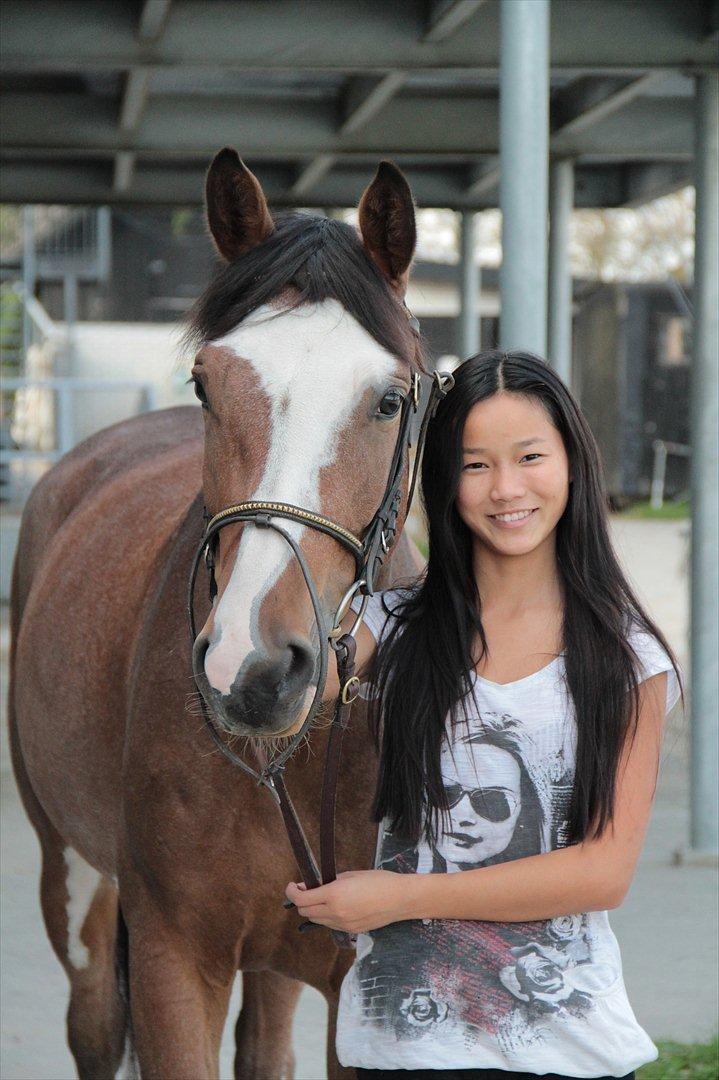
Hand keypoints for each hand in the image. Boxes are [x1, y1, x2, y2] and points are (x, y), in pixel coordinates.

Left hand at [284, 869, 412, 933]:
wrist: (400, 899)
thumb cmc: (378, 881)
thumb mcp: (350, 875)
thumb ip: (328, 882)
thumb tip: (311, 886)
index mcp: (334, 895)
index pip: (301, 899)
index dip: (292, 892)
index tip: (292, 885)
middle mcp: (335, 913)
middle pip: (305, 912)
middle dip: (301, 901)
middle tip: (306, 889)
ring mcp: (343, 925)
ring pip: (316, 920)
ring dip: (313, 909)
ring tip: (321, 897)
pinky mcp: (351, 932)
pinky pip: (330, 925)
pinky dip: (326, 916)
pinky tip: (335, 906)